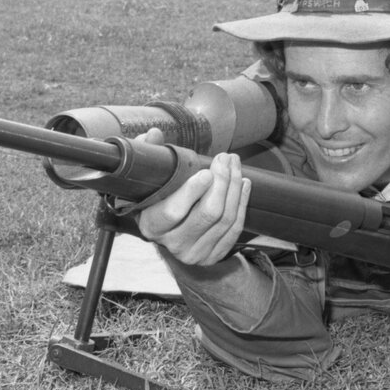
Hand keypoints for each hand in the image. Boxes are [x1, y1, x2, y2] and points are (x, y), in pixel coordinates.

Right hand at [136, 128, 251, 265]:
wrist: (167, 231)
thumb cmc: (156, 198)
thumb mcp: (147, 178)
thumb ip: (148, 154)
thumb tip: (155, 134)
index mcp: (152, 226)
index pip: (173, 212)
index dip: (192, 192)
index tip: (206, 172)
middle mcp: (173, 244)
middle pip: (208, 214)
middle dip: (222, 182)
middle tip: (225, 158)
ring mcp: (195, 253)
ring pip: (225, 219)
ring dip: (234, 188)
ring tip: (235, 165)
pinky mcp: (213, 256)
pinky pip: (235, 228)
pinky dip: (241, 203)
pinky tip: (243, 184)